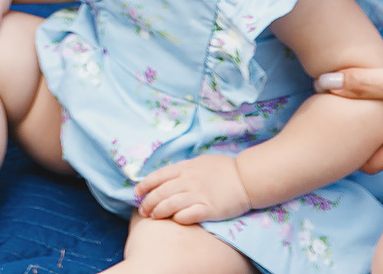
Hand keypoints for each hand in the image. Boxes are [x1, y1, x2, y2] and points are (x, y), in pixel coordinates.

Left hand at [133, 153, 251, 223]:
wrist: (246, 177)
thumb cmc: (223, 169)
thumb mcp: (199, 162)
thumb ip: (182, 169)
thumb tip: (166, 176)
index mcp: (185, 168)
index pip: (158, 176)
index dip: (144, 185)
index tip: (136, 193)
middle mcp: (188, 181)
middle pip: (161, 193)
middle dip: (148, 203)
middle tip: (143, 211)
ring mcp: (199, 194)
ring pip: (171, 204)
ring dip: (159, 212)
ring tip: (153, 217)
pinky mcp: (210, 208)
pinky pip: (189, 215)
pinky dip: (179, 218)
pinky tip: (175, 220)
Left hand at [315, 36, 382, 171]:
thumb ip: (362, 83)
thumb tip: (324, 84)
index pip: (369, 163)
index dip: (346, 154)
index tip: (324, 137)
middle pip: (370, 142)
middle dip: (348, 131)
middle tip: (318, 114)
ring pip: (375, 120)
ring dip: (357, 110)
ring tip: (328, 95)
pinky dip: (369, 95)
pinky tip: (352, 79)